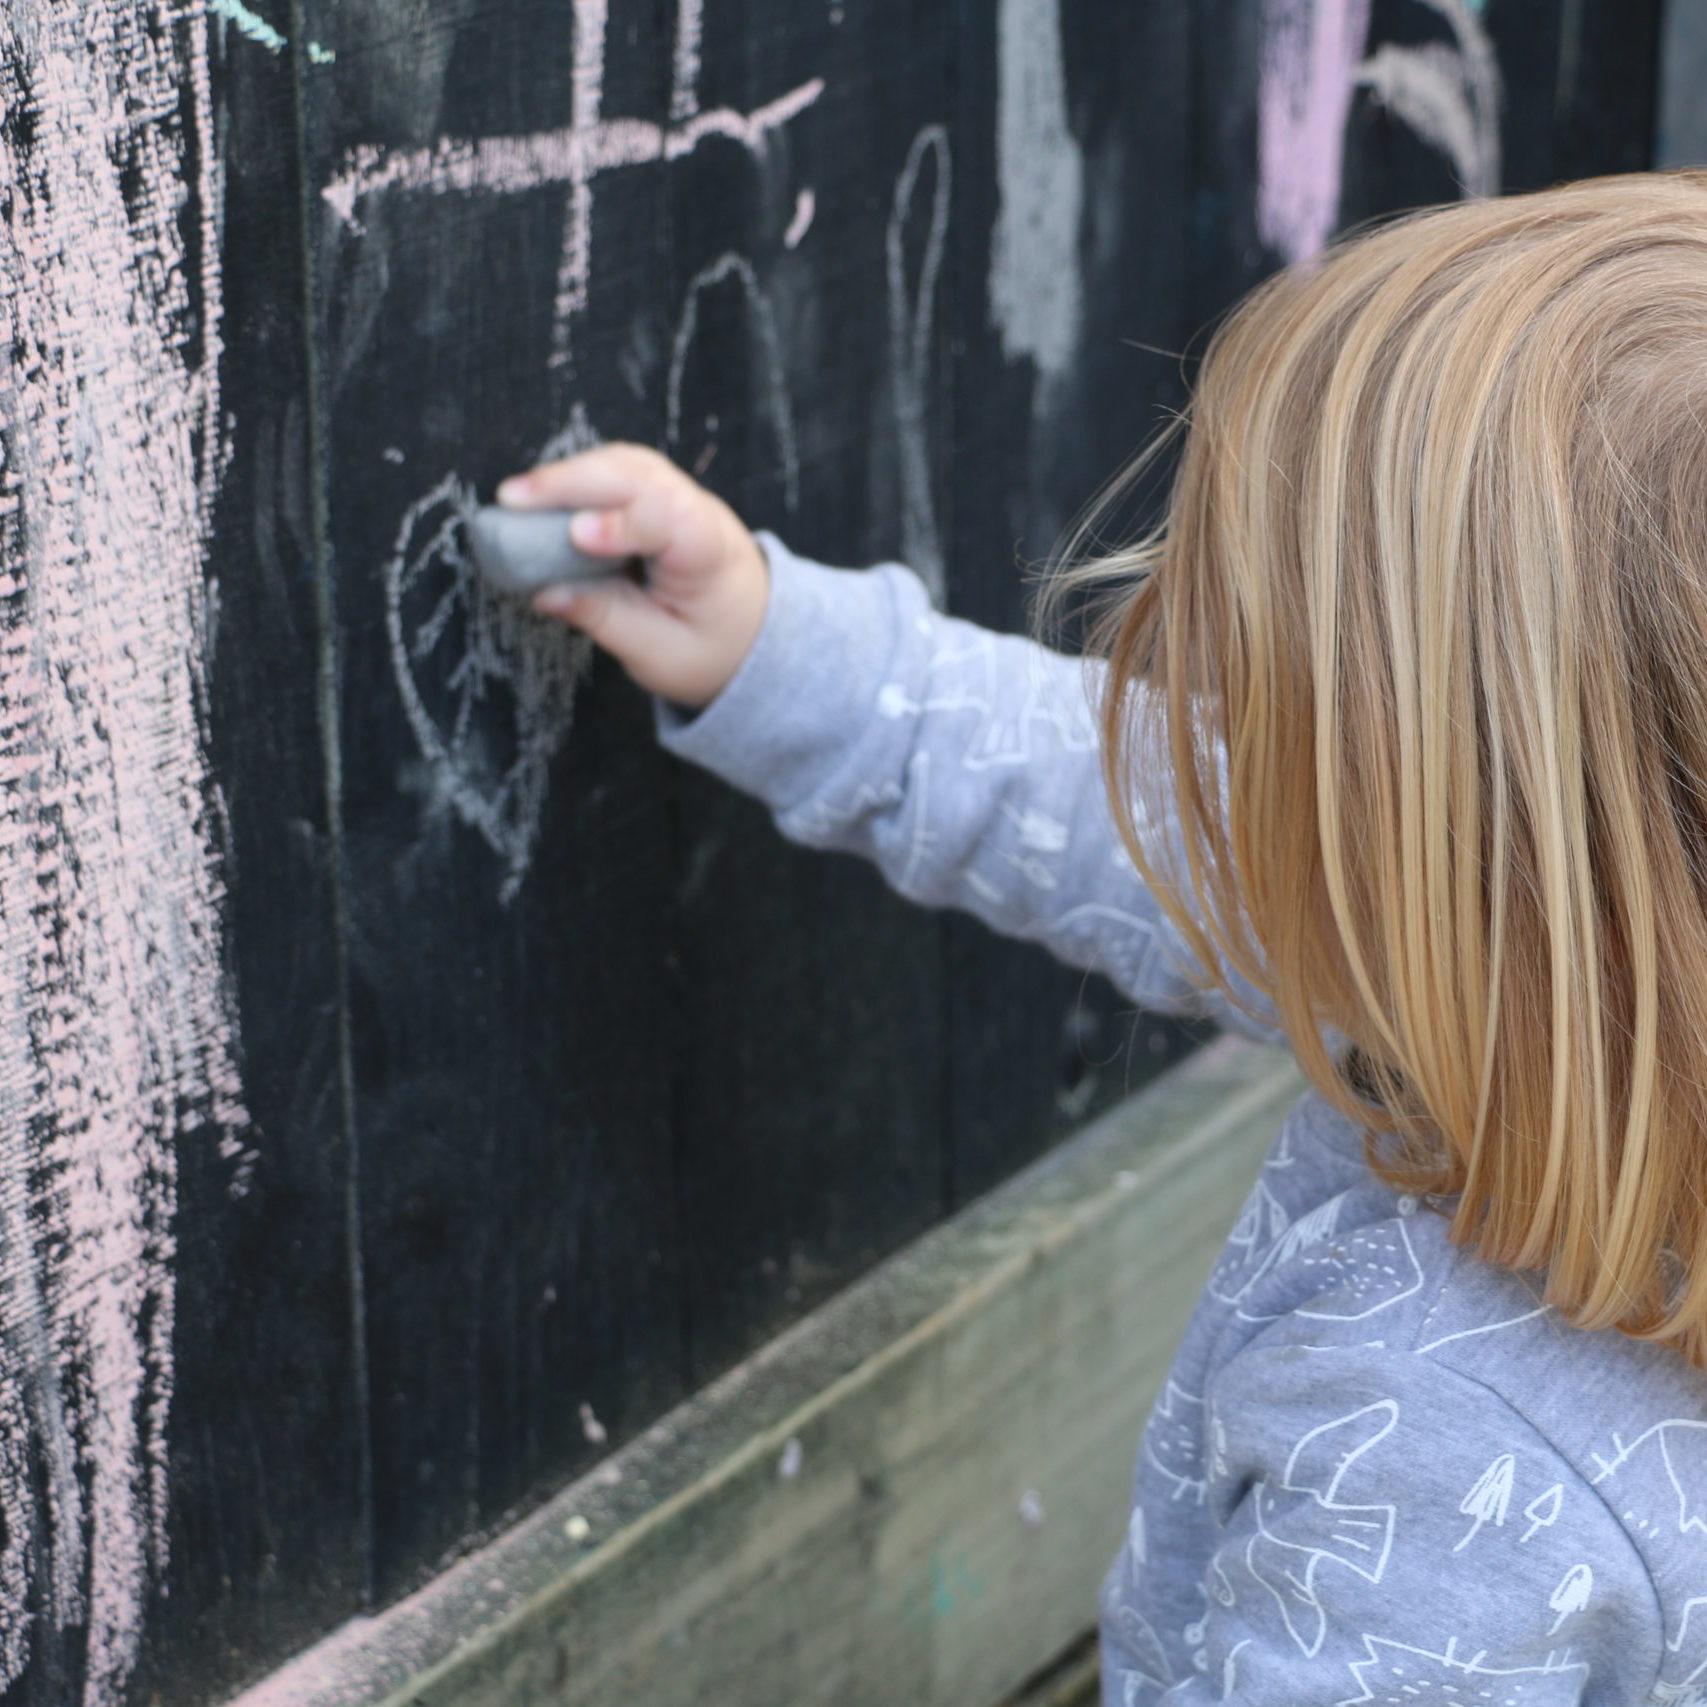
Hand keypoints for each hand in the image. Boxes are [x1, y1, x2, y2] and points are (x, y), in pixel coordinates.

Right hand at [498, 443, 768, 709]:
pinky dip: (580, 476)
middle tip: (513, 498)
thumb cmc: (709, 646)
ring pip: (626, 463)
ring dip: (572, 472)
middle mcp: (699, 512)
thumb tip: (544, 593)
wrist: (748, 631)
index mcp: (710, 554)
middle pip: (639, 475)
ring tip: (519, 494)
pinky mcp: (657, 493)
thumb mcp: (659, 653)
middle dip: (575, 481)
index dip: (621, 522)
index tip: (577, 536)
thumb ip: (604, 619)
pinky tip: (544, 493)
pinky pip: (618, 470)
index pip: (668, 519)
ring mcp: (679, 495)